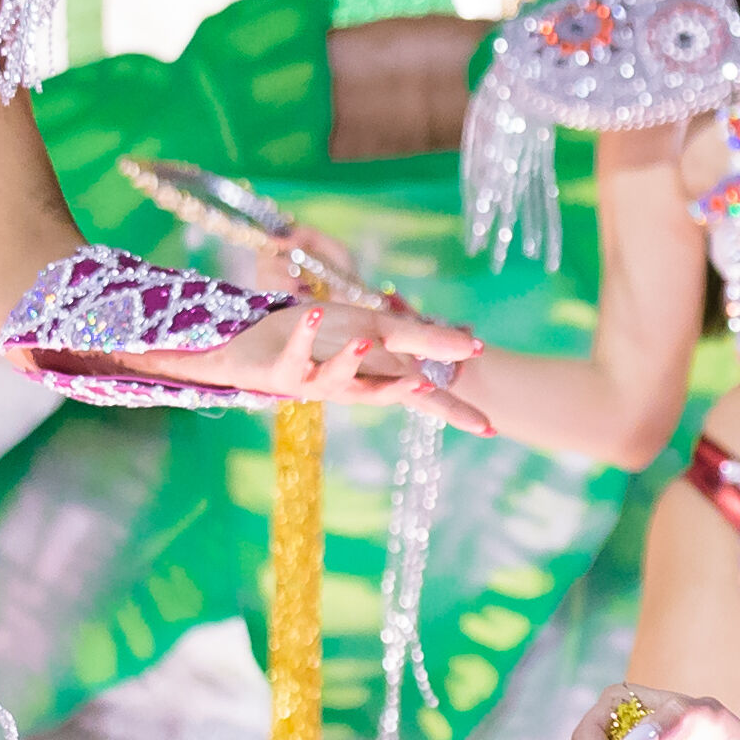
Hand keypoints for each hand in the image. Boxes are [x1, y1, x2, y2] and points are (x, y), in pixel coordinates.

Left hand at [184, 291, 494, 430]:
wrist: (253, 347)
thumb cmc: (319, 338)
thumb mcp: (373, 331)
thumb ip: (417, 339)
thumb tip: (470, 345)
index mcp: (376, 378)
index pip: (423, 396)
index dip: (453, 410)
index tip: (487, 427)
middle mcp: (351, 386)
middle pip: (386, 393)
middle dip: (406, 390)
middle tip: (429, 384)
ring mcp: (316, 381)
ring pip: (338, 377)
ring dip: (351, 359)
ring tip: (365, 339)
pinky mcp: (284, 369)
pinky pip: (296, 351)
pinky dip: (304, 333)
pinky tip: (314, 312)